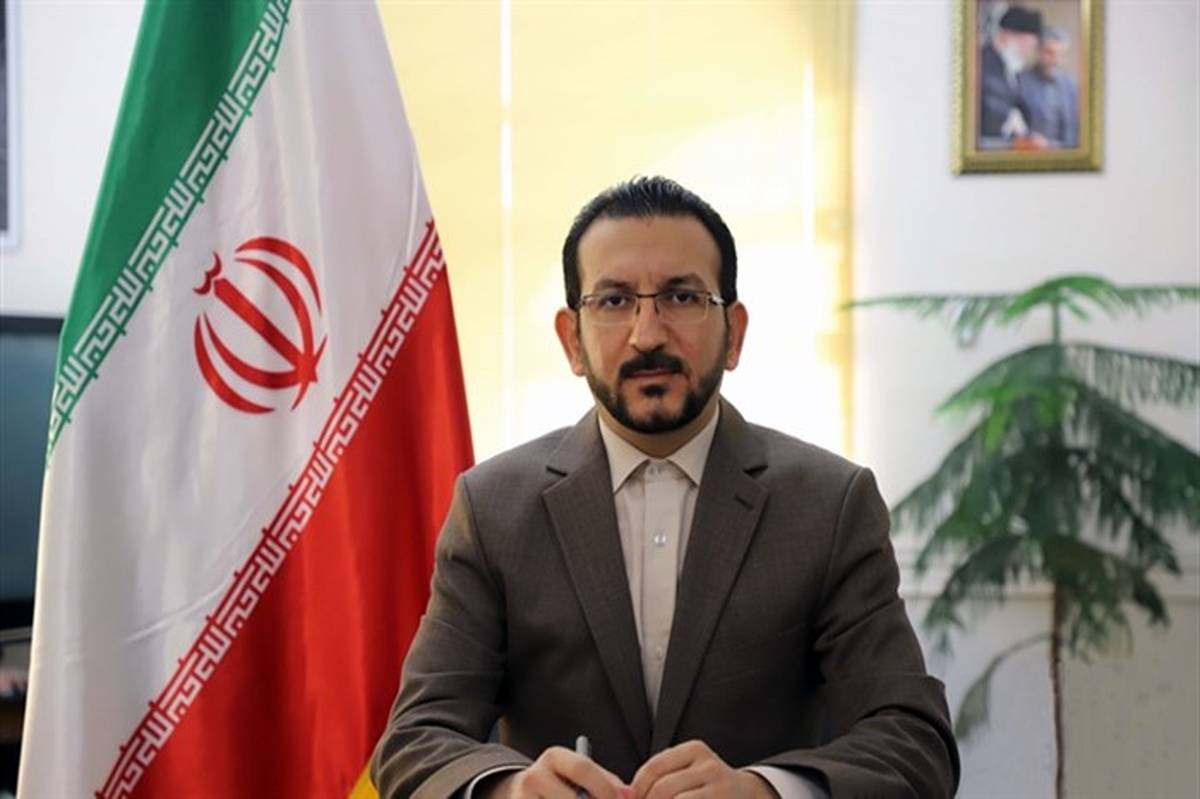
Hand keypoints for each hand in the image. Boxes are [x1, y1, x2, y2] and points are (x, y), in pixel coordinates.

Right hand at [481, 746, 631, 798]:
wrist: (522, 795)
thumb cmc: (562, 786)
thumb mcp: (579, 776)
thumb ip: (606, 782)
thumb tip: (630, 795)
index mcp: (553, 757)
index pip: (582, 767)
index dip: (604, 788)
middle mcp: (533, 776)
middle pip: (572, 798)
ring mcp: (522, 798)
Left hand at [630, 740, 776, 798]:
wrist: (748, 796)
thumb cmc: (705, 786)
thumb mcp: (686, 772)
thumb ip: (658, 779)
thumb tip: (623, 795)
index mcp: (694, 750)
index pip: (654, 768)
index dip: (637, 790)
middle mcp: (709, 766)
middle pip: (663, 789)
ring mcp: (719, 786)